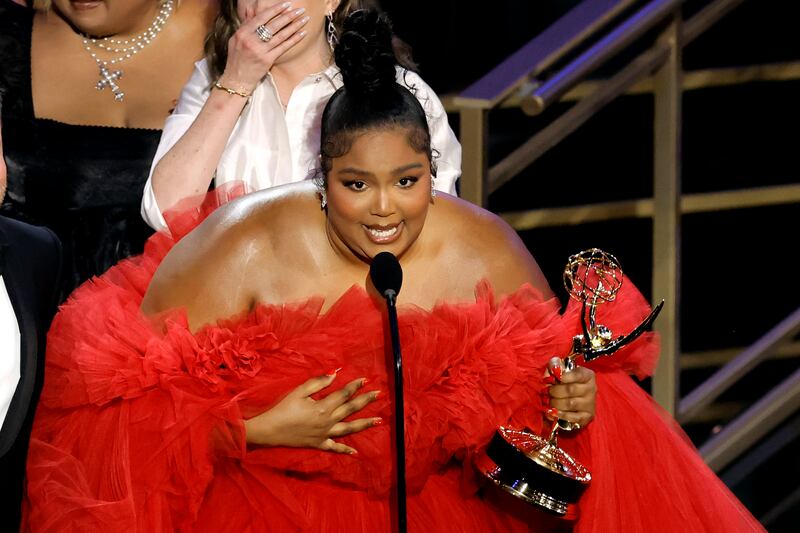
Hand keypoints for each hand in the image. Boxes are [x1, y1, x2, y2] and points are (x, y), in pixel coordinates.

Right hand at [220, 1, 310, 91]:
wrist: (236, 79)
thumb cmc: (236, 59)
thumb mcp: (236, 39)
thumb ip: (246, 25)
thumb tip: (253, 10)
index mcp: (242, 33)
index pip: (261, 17)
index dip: (275, 10)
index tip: (286, 4)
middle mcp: (251, 40)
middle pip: (273, 25)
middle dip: (288, 16)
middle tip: (300, 10)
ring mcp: (260, 51)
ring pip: (281, 35)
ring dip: (294, 26)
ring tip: (304, 19)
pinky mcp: (267, 60)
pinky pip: (283, 47)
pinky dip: (294, 39)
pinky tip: (302, 33)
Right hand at [244, 370, 380, 453]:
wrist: (270, 431)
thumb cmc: (283, 409)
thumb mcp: (299, 391)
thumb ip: (318, 383)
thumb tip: (335, 373)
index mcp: (323, 407)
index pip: (344, 394)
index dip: (355, 386)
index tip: (366, 379)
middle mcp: (328, 422)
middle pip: (350, 409)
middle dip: (365, 401)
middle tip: (379, 394)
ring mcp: (325, 434)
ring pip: (349, 429)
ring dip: (364, 424)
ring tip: (379, 421)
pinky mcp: (319, 444)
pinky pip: (334, 448)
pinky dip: (345, 450)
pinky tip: (355, 452)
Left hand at [545, 357, 595, 428]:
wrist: (574, 398)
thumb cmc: (566, 382)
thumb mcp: (560, 370)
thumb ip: (555, 366)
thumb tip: (554, 366)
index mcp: (587, 375)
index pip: (577, 374)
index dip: (565, 376)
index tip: (556, 378)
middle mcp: (591, 389)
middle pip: (570, 390)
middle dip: (554, 391)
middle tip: (546, 391)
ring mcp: (590, 404)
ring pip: (570, 404)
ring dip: (555, 403)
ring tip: (548, 401)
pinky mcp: (587, 416)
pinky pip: (573, 417)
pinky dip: (561, 415)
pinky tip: (553, 412)